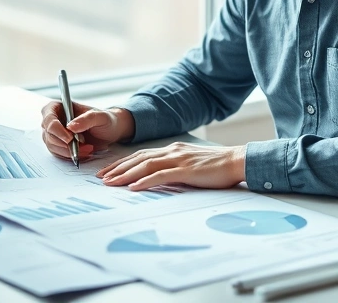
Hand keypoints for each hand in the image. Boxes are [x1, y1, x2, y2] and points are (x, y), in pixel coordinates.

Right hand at [40, 102, 133, 161]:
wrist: (110, 131)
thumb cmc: (105, 120)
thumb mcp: (101, 117)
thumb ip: (87, 119)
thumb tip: (71, 126)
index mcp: (59, 107)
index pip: (49, 118)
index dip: (56, 129)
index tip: (69, 138)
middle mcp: (54, 120)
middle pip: (48, 134)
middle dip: (65, 143)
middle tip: (83, 144)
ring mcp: (55, 133)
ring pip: (52, 146)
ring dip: (69, 151)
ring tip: (88, 148)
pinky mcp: (59, 145)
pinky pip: (58, 153)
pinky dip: (70, 155)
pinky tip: (84, 152)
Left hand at [97, 142, 245, 190]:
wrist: (236, 161)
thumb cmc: (217, 166)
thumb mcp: (191, 163)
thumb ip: (175, 167)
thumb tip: (160, 177)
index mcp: (173, 149)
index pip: (142, 154)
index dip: (123, 162)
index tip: (109, 171)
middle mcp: (172, 151)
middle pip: (138, 158)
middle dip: (118, 168)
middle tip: (101, 178)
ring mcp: (178, 160)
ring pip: (145, 165)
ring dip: (126, 174)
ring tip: (111, 183)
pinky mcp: (186, 170)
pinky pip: (161, 175)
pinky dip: (145, 180)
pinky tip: (133, 187)